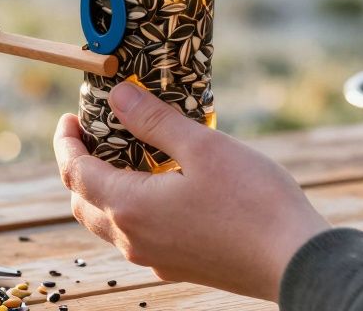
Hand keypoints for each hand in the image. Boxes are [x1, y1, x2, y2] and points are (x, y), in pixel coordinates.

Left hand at [53, 82, 328, 300]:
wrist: (296, 261)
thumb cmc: (254, 201)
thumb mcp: (202, 146)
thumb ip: (153, 120)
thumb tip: (116, 96)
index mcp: (130, 208)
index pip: (74, 174)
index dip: (66, 142)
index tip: (70, 117)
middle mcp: (134, 240)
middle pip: (83, 202)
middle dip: (79, 166)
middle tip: (92, 133)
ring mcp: (156, 258)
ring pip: (109, 223)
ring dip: (104, 188)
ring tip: (125, 154)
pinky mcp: (179, 266)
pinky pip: (137, 236)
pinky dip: (131, 207)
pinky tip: (160, 185)